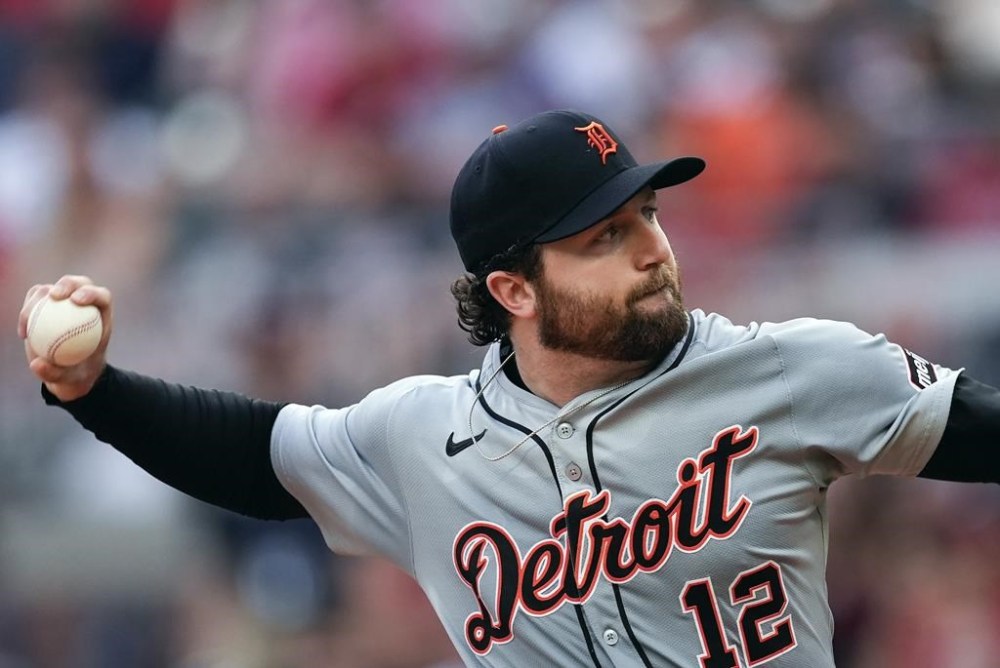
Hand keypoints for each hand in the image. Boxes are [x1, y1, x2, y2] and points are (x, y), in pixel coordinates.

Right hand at [18, 275, 113, 401]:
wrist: (66, 371)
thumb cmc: (76, 374)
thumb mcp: (69, 380)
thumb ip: (55, 373)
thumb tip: (36, 364)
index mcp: (100, 315)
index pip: (101, 296)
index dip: (91, 292)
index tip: (77, 301)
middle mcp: (83, 303)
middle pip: (78, 283)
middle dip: (67, 284)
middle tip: (54, 296)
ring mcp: (63, 303)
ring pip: (50, 289)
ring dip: (37, 300)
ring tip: (29, 321)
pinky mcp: (44, 306)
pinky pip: (33, 303)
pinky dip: (26, 313)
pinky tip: (23, 333)